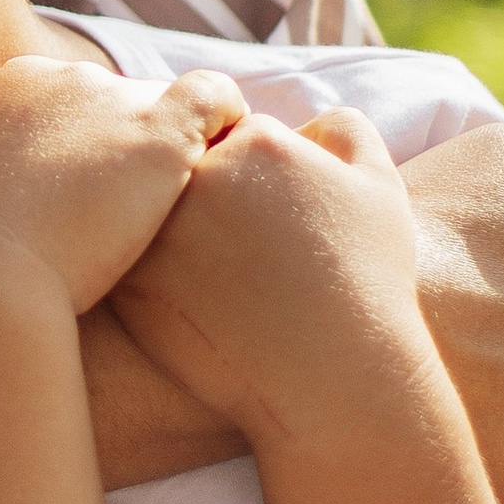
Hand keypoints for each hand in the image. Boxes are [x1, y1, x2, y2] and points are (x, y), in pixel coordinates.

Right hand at [0, 61, 245, 316]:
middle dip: (124, 150)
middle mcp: (63, 75)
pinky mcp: (159, 127)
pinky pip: (217, 99)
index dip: (88, 150)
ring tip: (165, 216)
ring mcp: (113, 96)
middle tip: (123, 217)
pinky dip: (228, 124)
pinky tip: (224, 171)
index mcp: (13, 86)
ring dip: (166, 154)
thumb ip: (13, 175)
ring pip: (164, 108)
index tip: (86, 201)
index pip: (73, 102)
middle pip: (118, 101)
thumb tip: (47, 190)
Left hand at [109, 104, 426, 441]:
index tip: (266, 211)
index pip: (228, 130)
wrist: (337, 382)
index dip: (248, 172)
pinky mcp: (128, 288)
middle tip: (237, 246)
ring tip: (216, 275)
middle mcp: (196, 180)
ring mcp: (155, 234)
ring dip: (166, 230)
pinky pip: (125, 261)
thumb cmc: (366, 284)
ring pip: (146, 210)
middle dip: (200, 195)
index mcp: (255, 142)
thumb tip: (301, 121)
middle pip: (180, 166)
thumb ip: (343, 129)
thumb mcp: (377, 187)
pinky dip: (150, 276)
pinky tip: (194, 305)